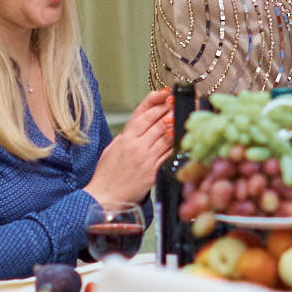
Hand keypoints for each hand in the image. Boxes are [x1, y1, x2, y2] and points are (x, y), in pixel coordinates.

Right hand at [87, 88, 173, 206]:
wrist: (105, 197)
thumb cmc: (107, 173)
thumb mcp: (113, 147)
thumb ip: (128, 133)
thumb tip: (143, 121)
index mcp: (125, 138)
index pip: (144, 115)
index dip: (157, 103)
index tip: (166, 94)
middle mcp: (136, 147)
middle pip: (158, 123)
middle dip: (170, 110)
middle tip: (180, 101)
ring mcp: (146, 159)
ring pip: (167, 137)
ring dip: (177, 125)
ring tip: (186, 114)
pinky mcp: (154, 172)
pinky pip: (169, 155)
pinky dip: (177, 145)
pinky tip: (184, 137)